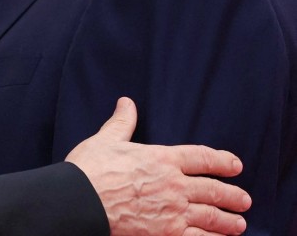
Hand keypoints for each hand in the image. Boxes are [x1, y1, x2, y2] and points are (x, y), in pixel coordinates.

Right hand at [66, 97, 249, 235]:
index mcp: (162, 159)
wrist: (81, 200)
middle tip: (244, 199)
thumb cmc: (90, 169)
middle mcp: (174, 185)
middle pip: (213, 189)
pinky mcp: (166, 234)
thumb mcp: (106, 139)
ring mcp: (173, 212)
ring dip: (229, 220)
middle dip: (232, 195)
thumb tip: (127, 103)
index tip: (235, 165)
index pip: (201, 157)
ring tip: (239, 223)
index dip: (222, 161)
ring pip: (211, 216)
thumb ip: (122, 123)